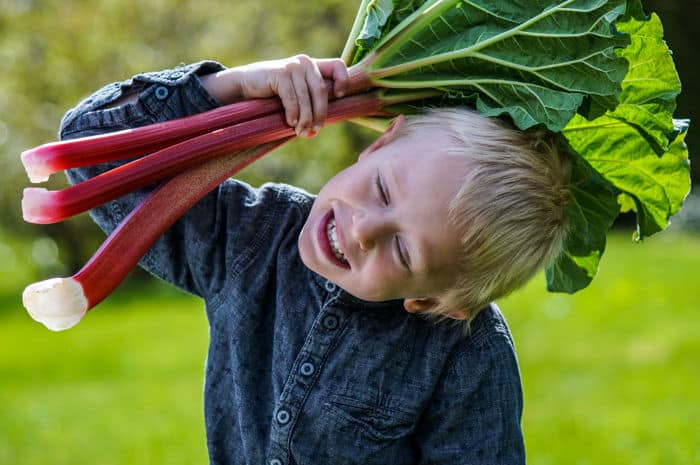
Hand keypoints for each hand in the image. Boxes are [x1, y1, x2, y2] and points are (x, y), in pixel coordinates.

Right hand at [202, 55, 348, 137]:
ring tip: (301, 132)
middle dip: (320, 114)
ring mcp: (292, 66)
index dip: (343, 81)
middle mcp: (305, 63)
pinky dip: (292, 113)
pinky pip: (292, 98)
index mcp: (313, 66)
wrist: (245, 85)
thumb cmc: (273, 94)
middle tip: (315, 131)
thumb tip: (315, 132)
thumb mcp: (295, 97)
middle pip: (321, 90)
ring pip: (306, 98)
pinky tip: (289, 123)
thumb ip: (307, 108)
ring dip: (305, 119)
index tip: (338, 97)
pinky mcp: (280, 73)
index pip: (338, 66)